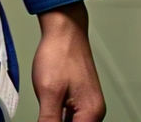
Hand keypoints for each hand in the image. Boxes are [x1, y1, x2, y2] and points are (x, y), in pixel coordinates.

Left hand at [32, 1, 104, 121]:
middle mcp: (94, 111)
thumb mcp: (48, 92)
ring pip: (72, 121)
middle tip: (46, 107)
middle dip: (57, 121)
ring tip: (47, 100)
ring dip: (57, 118)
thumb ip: (49, 120)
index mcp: (91, 113)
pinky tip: (48, 103)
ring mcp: (88, 103)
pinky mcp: (81, 96)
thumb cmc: (60, 52)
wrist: (64, 28)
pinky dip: (59, 113)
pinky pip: (70, 113)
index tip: (45, 118)